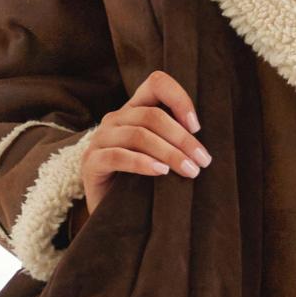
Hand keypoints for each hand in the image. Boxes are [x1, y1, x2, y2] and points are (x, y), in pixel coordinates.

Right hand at [70, 70, 211, 235]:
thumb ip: (174, 140)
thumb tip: (204, 146)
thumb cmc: (139, 181)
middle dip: (182, 138)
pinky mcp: (91, 162)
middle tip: (203, 161)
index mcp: (133, 110)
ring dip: (169, 153)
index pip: (156, 84)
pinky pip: (117, 156)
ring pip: (138, 135)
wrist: (109, 213)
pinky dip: (142, 163)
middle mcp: (115, 119)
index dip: (179, 99)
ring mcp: (100, 139)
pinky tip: (161, 172)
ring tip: (190, 170)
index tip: (196, 127)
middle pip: (152, 116)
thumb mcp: (158, 155)